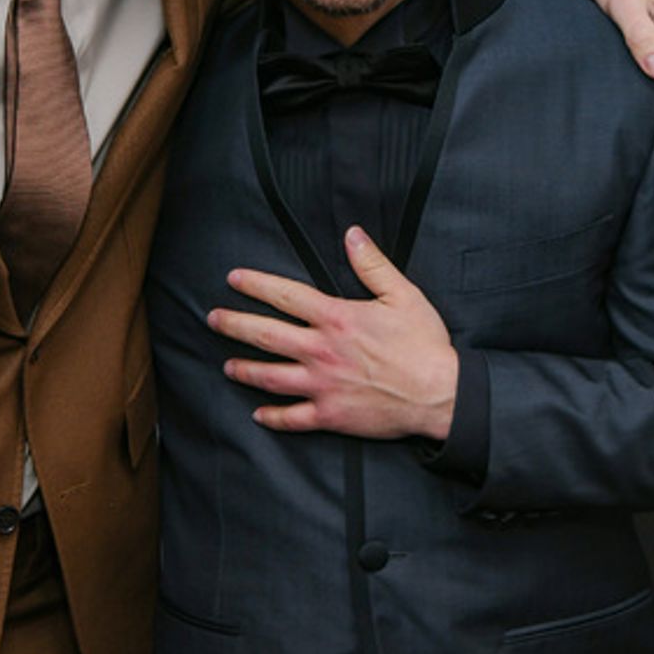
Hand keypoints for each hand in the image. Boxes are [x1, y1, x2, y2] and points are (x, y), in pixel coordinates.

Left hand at [209, 226, 458, 439]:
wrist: (440, 394)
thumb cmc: (424, 344)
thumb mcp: (403, 295)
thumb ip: (372, 265)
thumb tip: (351, 234)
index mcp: (337, 318)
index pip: (285, 296)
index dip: (255, 285)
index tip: (233, 279)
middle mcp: (321, 351)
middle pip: (265, 335)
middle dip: (234, 325)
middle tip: (212, 319)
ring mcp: (322, 385)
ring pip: (270, 377)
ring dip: (244, 370)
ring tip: (227, 365)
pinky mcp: (330, 415)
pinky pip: (292, 418)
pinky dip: (272, 417)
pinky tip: (258, 414)